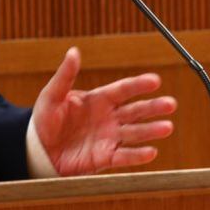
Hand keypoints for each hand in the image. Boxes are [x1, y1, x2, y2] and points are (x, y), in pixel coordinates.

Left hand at [32, 47, 176, 175]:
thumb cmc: (45, 119)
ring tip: (167, 127)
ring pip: (134, 133)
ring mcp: (108, 138)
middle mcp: (108, 118)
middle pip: (135, 111)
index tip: (155, 80)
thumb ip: (65, 75)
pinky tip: (152, 152)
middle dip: (153, 107)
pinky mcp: (104, 158)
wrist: (38, 148)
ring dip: (151, 130)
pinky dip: (138, 155)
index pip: (122, 90)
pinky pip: (124, 157)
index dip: (138, 85)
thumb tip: (74, 51)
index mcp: (98, 100)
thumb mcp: (52, 94)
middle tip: (171, 103)